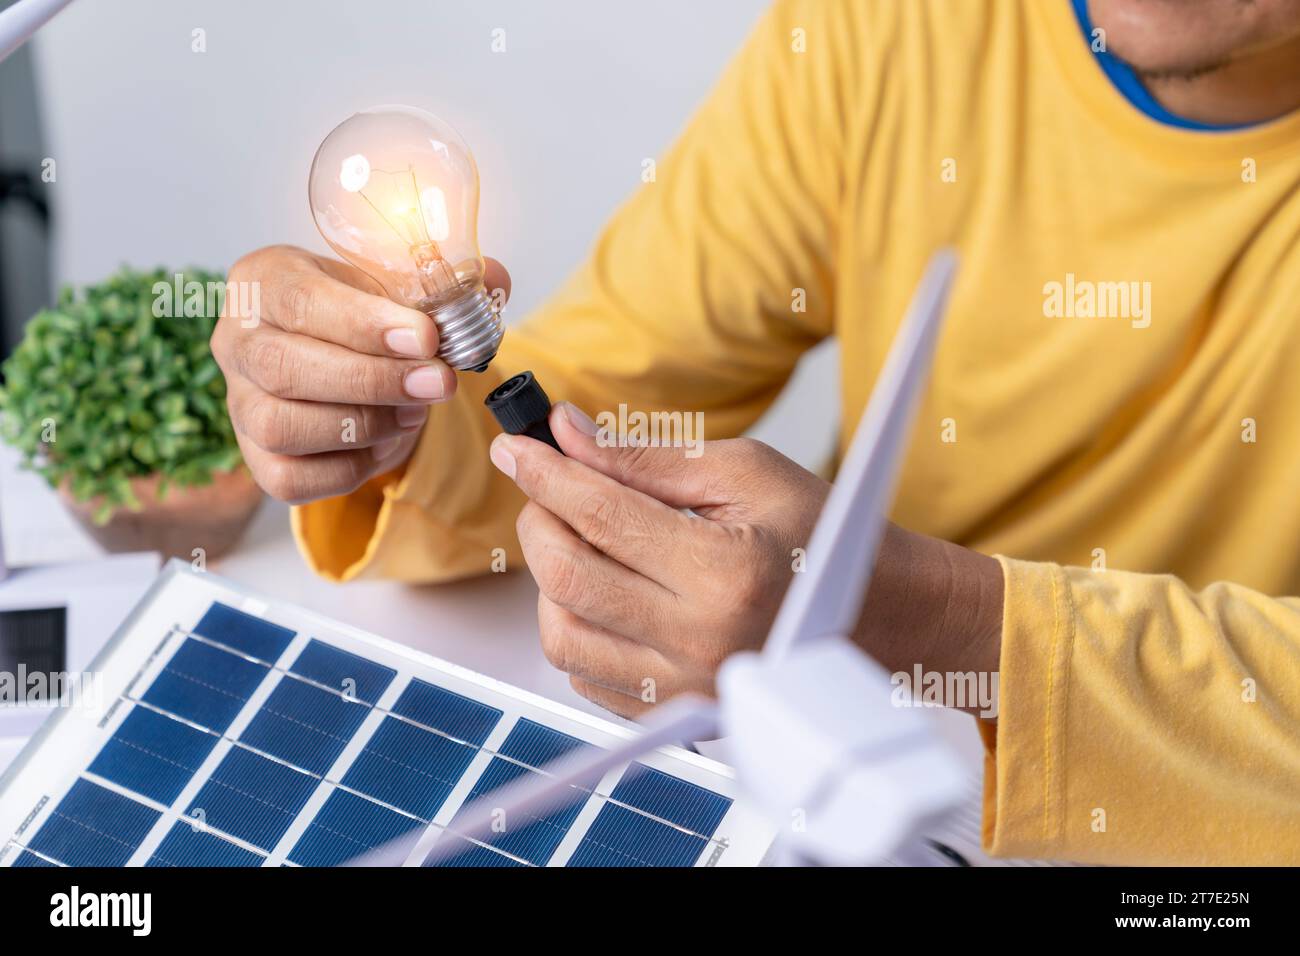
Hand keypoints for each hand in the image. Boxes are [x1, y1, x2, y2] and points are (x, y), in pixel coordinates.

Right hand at [211, 245, 509, 502]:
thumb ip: (444, 283)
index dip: (365, 323)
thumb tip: (493, 279)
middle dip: (374, 379)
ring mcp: (239, 404)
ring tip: (413, 410)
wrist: (342, 359)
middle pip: (286, 367)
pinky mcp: (257, 460)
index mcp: (264, 279)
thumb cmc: (364, 316)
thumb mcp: (397, 285)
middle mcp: (235, 340)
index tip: (427, 338)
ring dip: (365, 423)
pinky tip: (386, 440)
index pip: (301, 300)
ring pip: (285, 426)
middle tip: (439, 382)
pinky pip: (295, 477)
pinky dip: (351, 466)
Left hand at [489, 402, 829, 717]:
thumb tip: (568, 434)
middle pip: (567, 578)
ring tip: (580, 538)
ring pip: (562, 635)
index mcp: (725, 574)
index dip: (547, 473)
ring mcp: (684, 688)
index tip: (517, 444)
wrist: (872, 612)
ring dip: (550, 577)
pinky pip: (585, 673)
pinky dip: (575, 622)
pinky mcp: (673, 714)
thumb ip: (647, 458)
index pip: (601, 516)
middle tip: (549, 486)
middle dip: (540, 520)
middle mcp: (700, 642)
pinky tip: (607, 586)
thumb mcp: (744, 473)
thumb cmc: (817, 535)